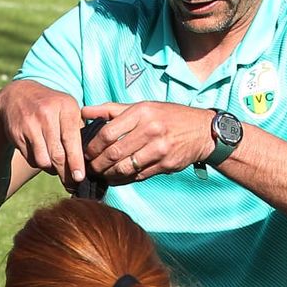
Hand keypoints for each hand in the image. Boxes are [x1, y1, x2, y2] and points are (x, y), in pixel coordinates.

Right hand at [0, 79, 86, 188]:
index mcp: (65, 107)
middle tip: (71, 184)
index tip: (80, 177)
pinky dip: (39, 162)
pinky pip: (31, 158)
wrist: (17, 96)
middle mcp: (47, 115)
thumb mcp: (66, 109)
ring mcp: (30, 125)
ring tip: (56, 166)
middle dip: (65, 172)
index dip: (76, 161)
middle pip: (57, 154)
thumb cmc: (50, 107)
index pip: (71, 140)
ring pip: (43, 160)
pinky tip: (42, 156)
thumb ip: (78, 129)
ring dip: (51, 168)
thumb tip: (87, 159)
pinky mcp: (17, 135)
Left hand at [82, 101, 215, 184]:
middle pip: (113, 153)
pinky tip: (115, 178)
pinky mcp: (165, 165)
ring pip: (124, 168)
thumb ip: (111, 110)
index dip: (91, 146)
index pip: (107, 133)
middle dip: (97, 163)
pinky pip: (137, 176)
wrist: (202, 131)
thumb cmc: (167, 117)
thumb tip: (83, 111)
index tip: (85, 152)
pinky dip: (122, 179)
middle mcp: (151, 130)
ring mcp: (159, 149)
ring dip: (107, 174)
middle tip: (89, 167)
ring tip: (100, 174)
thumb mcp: (142, 107)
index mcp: (142, 113)